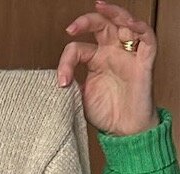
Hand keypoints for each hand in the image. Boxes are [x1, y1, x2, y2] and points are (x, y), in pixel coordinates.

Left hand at [58, 1, 158, 135]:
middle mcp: (112, 54)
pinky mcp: (144, 63)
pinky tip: (129, 25)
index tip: (61, 83)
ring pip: (124, 24)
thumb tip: (55, 81)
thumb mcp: (80, 98)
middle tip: (71, 28)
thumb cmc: (106, 114)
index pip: (77, 49)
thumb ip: (71, 86)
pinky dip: (140, 29)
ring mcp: (128, 56)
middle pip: (102, 25)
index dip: (66, 63)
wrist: (124, 131)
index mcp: (95, 61)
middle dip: (86, 21)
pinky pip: (147, 39)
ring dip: (114, 14)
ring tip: (101, 8)